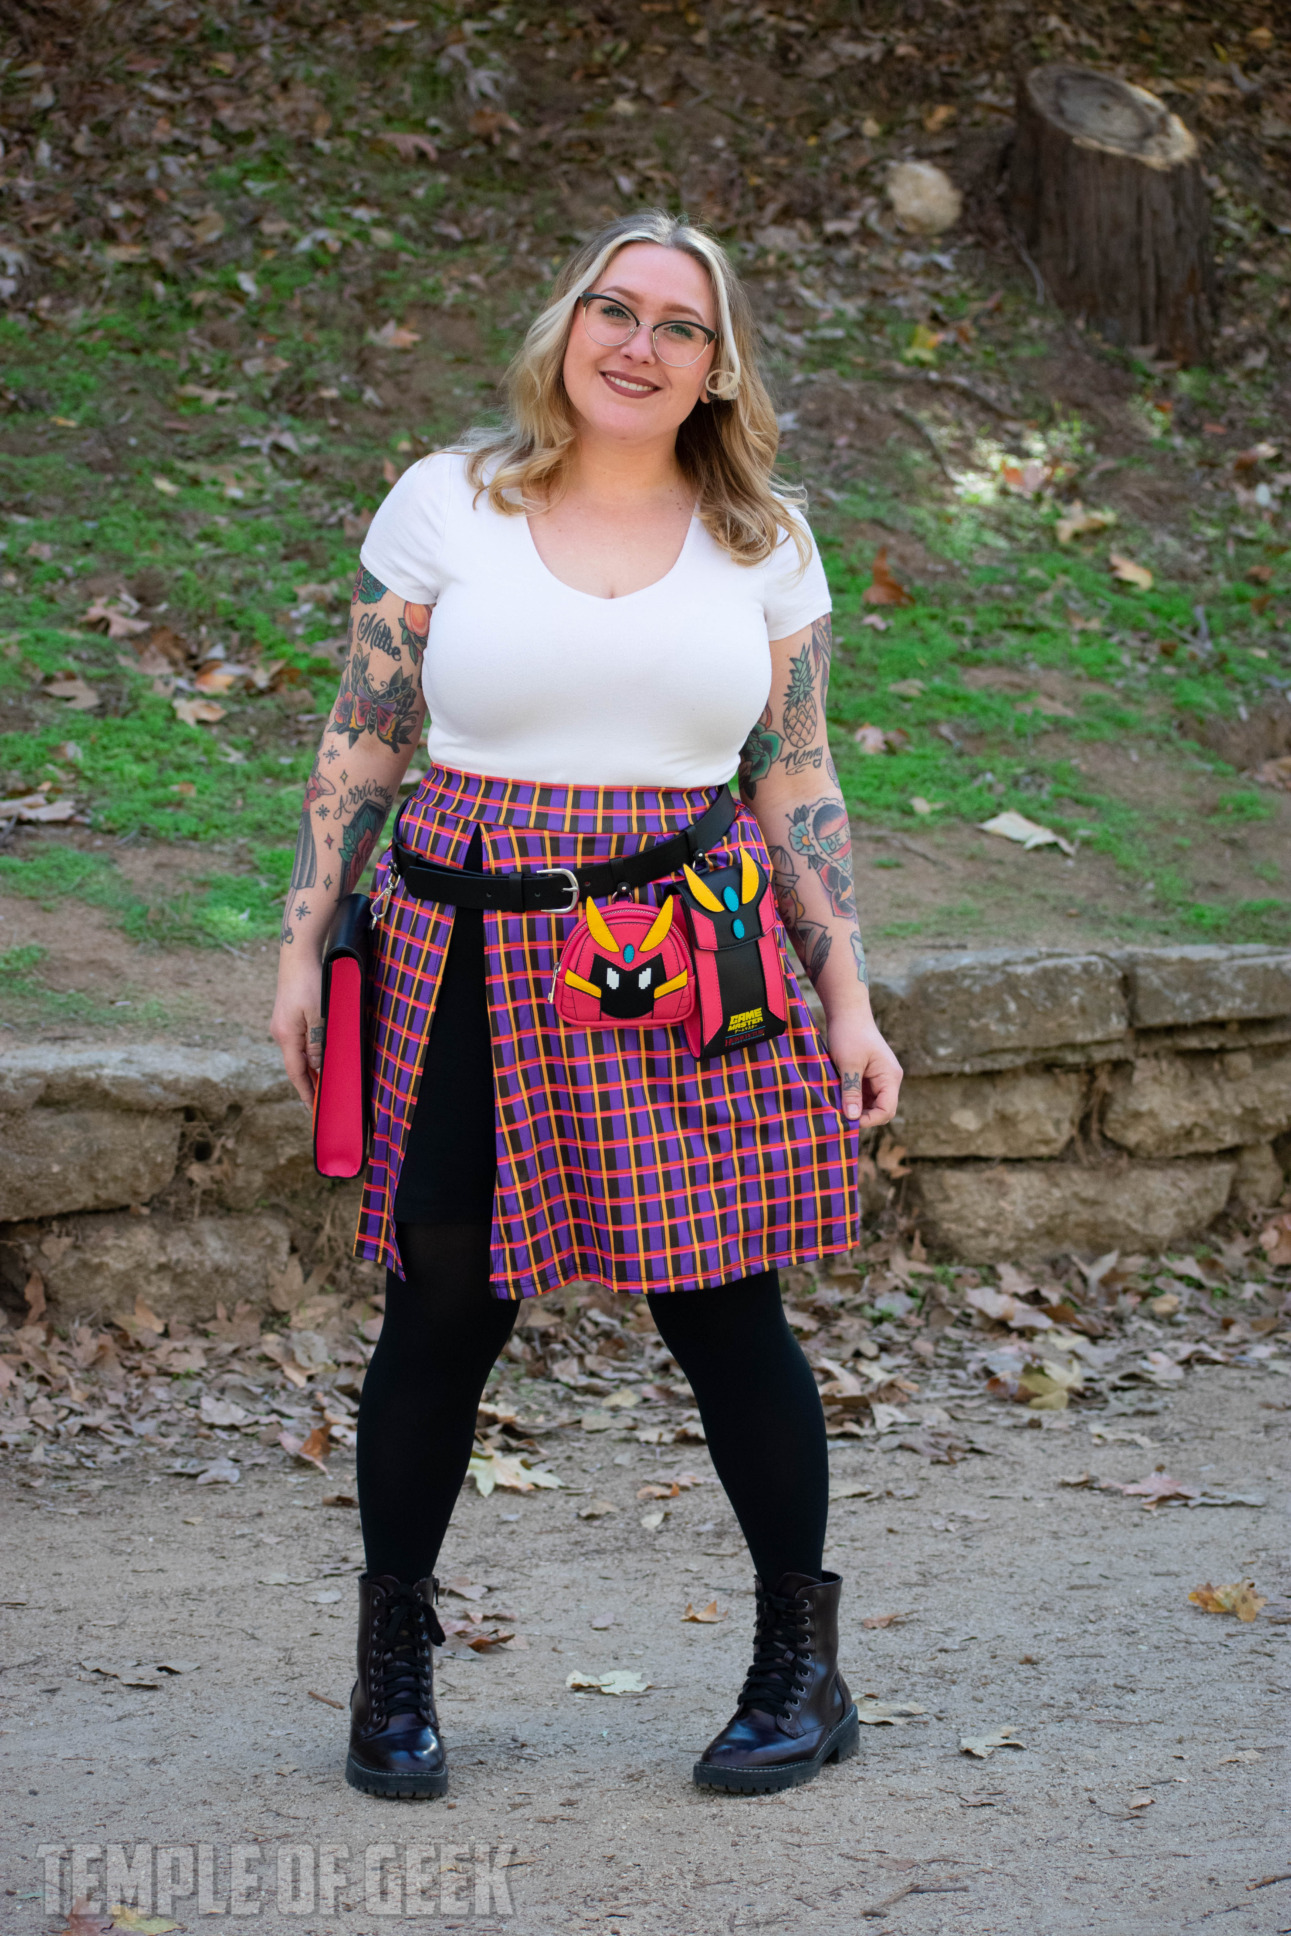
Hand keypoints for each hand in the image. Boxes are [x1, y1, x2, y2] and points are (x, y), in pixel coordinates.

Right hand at [271, 958, 323, 1107]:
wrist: (297, 957)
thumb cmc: (309, 983)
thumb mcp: (318, 1015)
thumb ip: (317, 1042)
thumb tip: (316, 1066)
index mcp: (286, 1037)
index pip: (297, 1073)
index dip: (306, 1092)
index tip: (314, 1110)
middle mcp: (280, 1034)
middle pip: (295, 1066)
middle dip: (309, 1084)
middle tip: (322, 1101)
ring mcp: (281, 1026)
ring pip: (297, 1054)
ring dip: (309, 1068)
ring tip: (323, 1084)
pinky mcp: (286, 1018)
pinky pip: (298, 1043)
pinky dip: (308, 1054)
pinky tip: (317, 1057)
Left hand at [826, 1008, 902, 1127]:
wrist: (848, 1012)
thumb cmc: (849, 1034)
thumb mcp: (848, 1064)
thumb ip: (852, 1091)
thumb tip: (853, 1118)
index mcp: (890, 1077)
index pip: (886, 1110)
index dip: (869, 1120)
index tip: (847, 1120)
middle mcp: (890, 1079)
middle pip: (881, 1109)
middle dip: (862, 1116)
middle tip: (839, 1117)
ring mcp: (881, 1077)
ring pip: (872, 1103)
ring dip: (856, 1108)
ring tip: (837, 1107)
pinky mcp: (871, 1075)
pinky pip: (866, 1094)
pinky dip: (853, 1099)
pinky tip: (838, 1098)